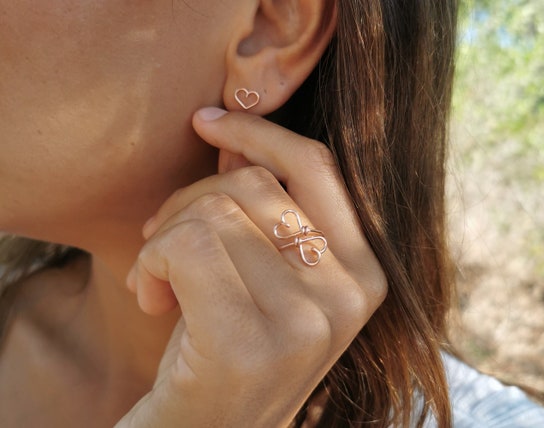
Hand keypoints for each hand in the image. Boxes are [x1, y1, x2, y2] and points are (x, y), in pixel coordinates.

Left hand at [117, 108, 386, 426]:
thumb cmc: (229, 349)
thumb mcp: (264, 275)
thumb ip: (261, 207)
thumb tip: (231, 134)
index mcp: (365, 273)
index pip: (317, 167)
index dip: (261, 132)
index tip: (208, 121)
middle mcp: (349, 294)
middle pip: (252, 184)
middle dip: (189, 199)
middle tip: (161, 240)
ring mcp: (305, 320)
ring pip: (212, 212)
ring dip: (164, 237)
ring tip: (157, 280)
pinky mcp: (248, 342)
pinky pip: (187, 245)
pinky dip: (151, 260)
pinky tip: (148, 296)